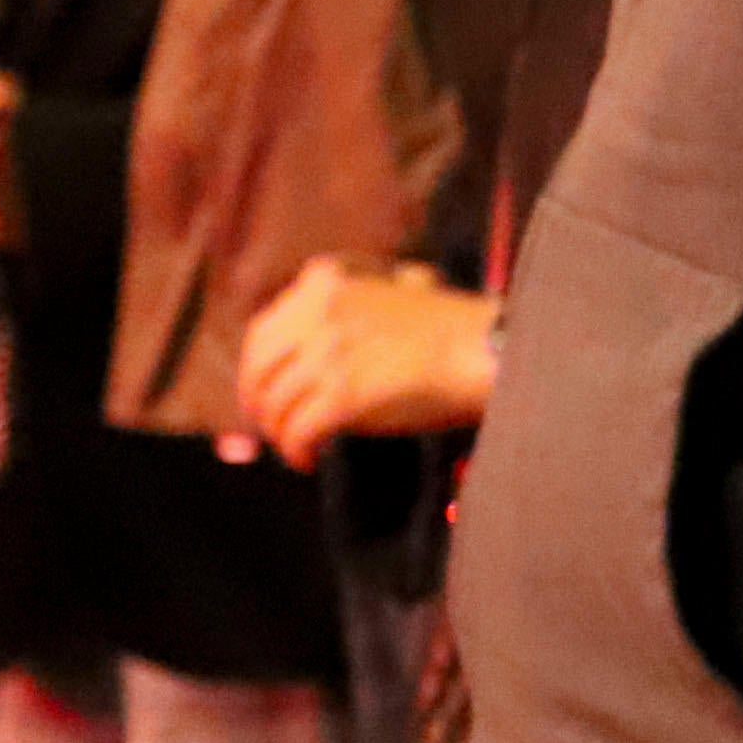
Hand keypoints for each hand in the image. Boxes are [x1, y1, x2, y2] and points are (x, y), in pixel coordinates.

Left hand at [234, 250, 504, 458]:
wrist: (486, 349)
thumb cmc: (454, 328)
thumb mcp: (391, 291)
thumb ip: (349, 305)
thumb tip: (314, 349)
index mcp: (327, 281)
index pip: (264, 329)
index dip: (255, 368)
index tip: (260, 391)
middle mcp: (319, 312)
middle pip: (259, 367)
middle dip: (256, 404)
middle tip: (268, 428)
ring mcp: (328, 353)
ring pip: (275, 403)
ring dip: (279, 433)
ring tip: (296, 449)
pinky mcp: (343, 394)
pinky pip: (298, 430)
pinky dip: (296, 450)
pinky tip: (308, 460)